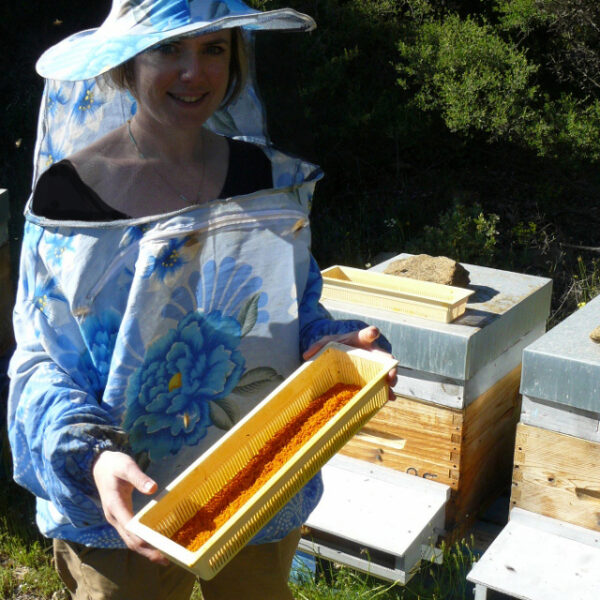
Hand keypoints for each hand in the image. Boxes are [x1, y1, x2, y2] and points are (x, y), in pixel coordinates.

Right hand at [93, 450, 168, 564]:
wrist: (98, 465)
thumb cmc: (114, 464)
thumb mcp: (127, 466)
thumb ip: (139, 477)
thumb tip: (153, 489)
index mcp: (115, 505)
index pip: (130, 529)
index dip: (144, 540)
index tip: (160, 548)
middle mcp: (114, 517)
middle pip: (130, 540)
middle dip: (147, 551)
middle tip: (167, 560)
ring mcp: (116, 519)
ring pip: (130, 540)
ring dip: (145, 550)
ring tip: (164, 557)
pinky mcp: (120, 517)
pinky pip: (131, 534)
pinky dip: (143, 541)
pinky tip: (156, 542)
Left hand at [302, 326, 396, 398]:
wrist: (344, 351)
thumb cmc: (338, 344)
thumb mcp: (327, 342)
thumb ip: (318, 346)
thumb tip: (305, 355)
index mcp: (361, 340)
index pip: (367, 334)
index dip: (370, 333)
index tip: (373, 332)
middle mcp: (372, 352)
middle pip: (385, 357)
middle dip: (389, 365)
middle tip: (390, 372)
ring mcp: (376, 365)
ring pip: (387, 371)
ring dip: (390, 379)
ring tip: (390, 387)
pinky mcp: (375, 376)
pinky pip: (382, 383)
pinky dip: (386, 391)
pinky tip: (388, 398)